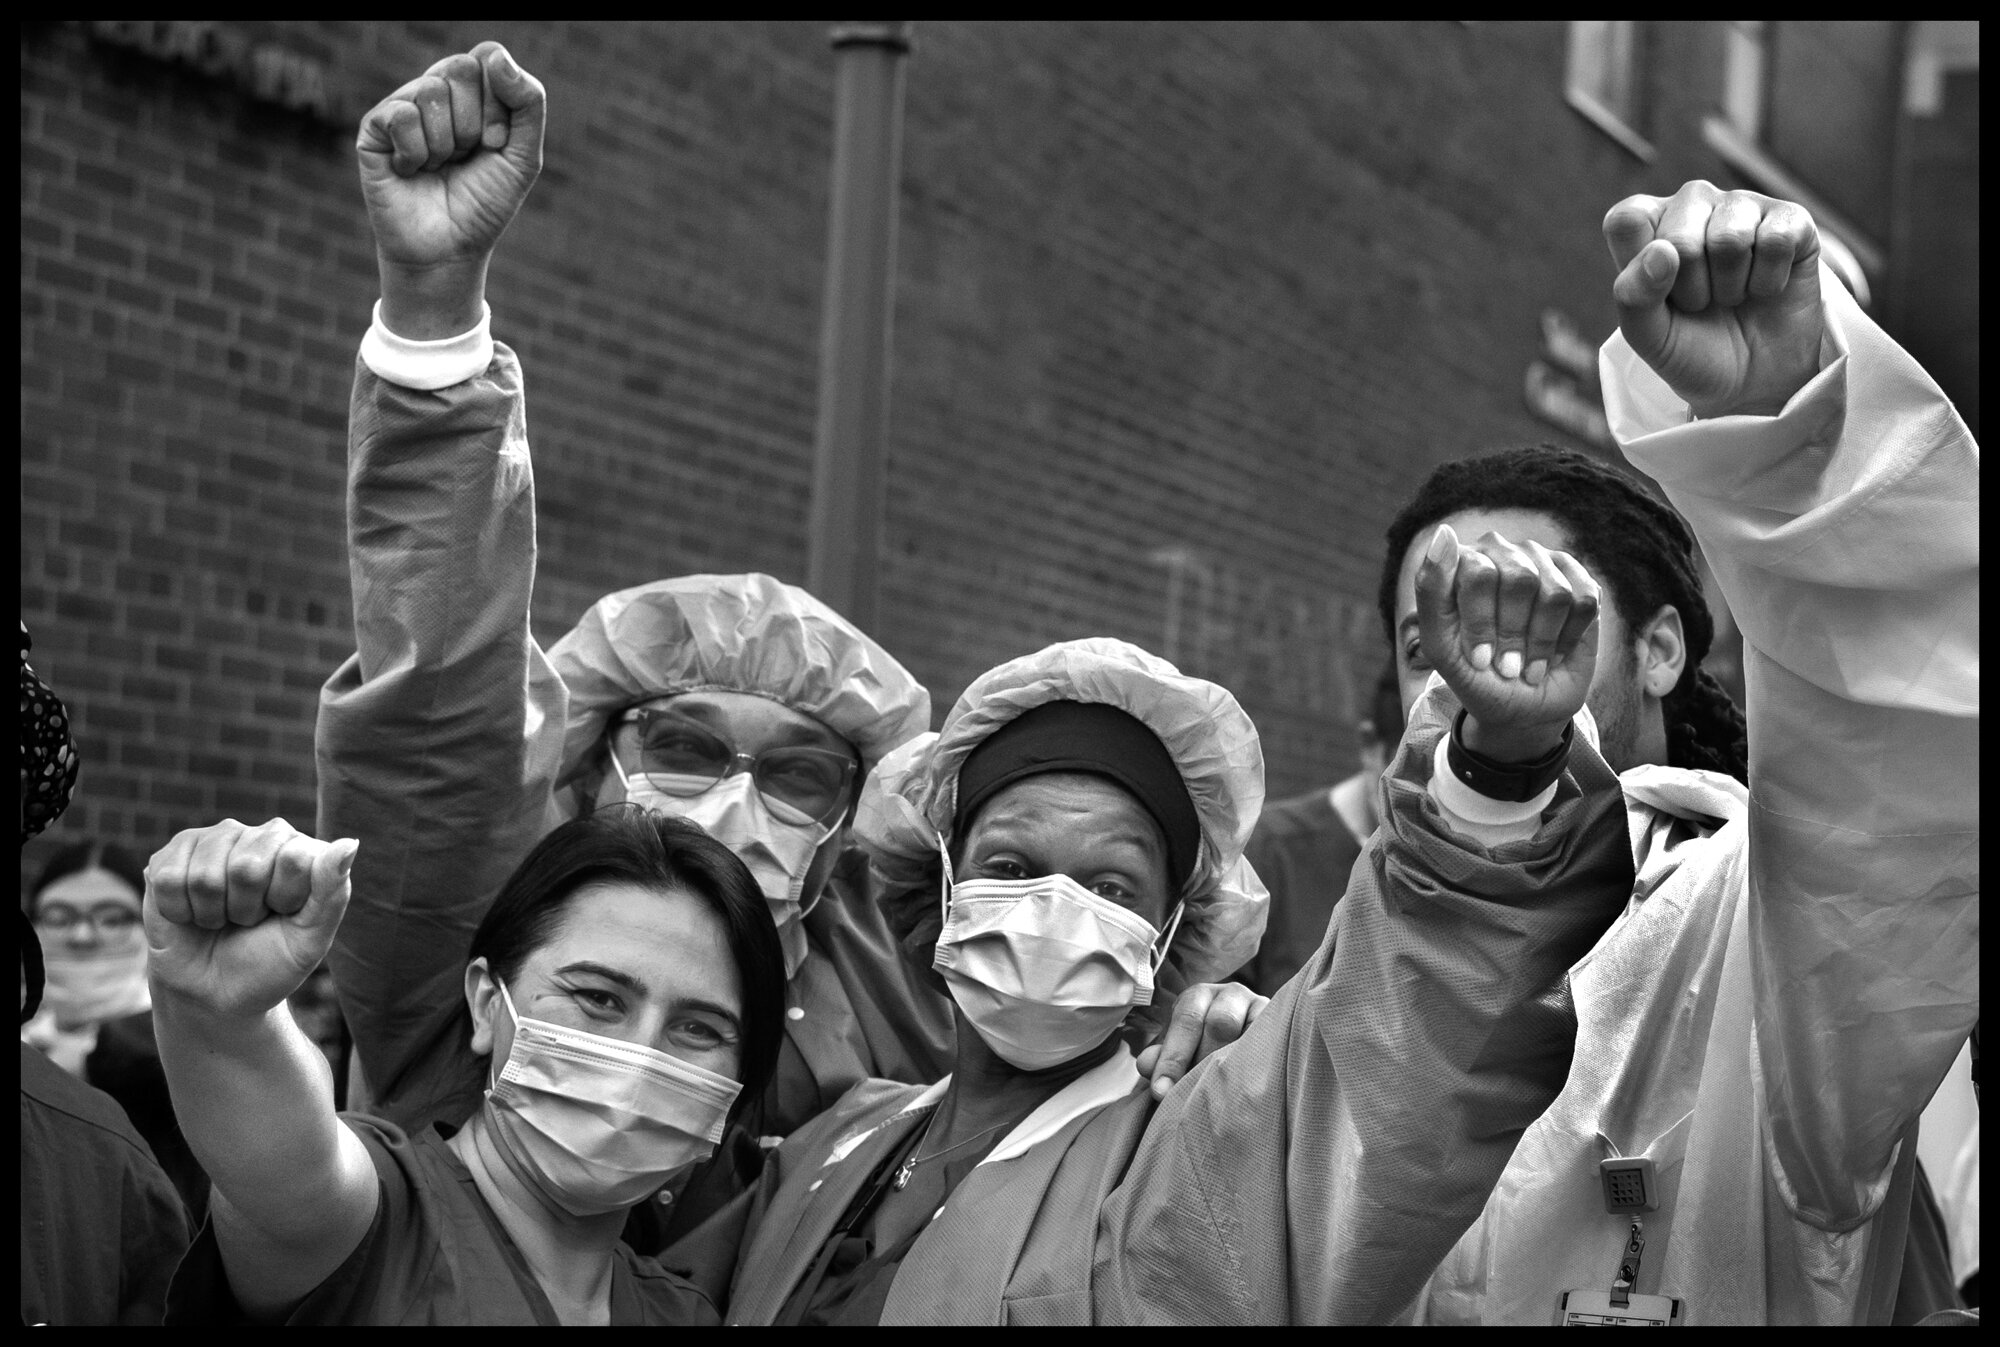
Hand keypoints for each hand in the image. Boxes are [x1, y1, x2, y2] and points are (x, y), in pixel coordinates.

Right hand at [145, 820, 357, 1018]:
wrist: (214, 994)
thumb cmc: (270, 964)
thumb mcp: (310, 939)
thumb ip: (331, 892)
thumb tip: (348, 843)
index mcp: (301, 850)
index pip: (294, 858)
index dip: (283, 900)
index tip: (284, 915)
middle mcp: (259, 835)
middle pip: (246, 867)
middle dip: (245, 909)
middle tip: (247, 921)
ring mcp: (214, 841)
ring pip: (205, 876)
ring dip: (212, 912)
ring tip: (221, 919)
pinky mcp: (170, 856)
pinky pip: (169, 879)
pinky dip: (179, 911)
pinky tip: (190, 914)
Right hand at [356, 42, 545, 333]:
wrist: (449, 250)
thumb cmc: (484, 203)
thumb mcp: (522, 156)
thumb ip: (528, 103)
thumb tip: (495, 55)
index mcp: (470, 93)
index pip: (486, 59)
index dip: (499, 103)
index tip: (497, 143)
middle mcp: (434, 92)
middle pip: (460, 69)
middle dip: (475, 123)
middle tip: (467, 157)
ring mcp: (402, 107)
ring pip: (431, 92)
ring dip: (446, 144)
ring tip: (438, 167)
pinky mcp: (373, 129)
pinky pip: (402, 116)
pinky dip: (417, 152)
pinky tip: (412, 171)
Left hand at [1137, 981, 1269, 1099]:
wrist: (1240, 1042)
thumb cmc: (1202, 1048)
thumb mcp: (1180, 1050)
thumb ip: (1163, 1058)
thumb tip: (1146, 1065)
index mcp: (1198, 997)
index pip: (1186, 1021)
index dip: (1173, 1058)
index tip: (1162, 1092)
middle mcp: (1230, 994)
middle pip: (1220, 1022)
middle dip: (1205, 1060)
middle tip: (1197, 1093)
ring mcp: (1261, 1006)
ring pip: (1250, 1030)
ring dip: (1236, 1062)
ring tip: (1226, 1092)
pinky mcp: (1283, 1022)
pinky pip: (1274, 1039)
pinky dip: (1262, 1060)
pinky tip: (1252, 1083)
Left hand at [1415, 524, 1599, 759]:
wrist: (1521, 708)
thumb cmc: (1475, 676)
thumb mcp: (1441, 645)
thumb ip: (1431, 590)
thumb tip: (1444, 532)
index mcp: (1462, 561)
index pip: (1480, 575)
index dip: (1483, 625)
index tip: (1480, 659)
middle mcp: (1503, 551)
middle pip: (1520, 580)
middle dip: (1514, 634)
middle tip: (1507, 664)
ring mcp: (1543, 561)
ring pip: (1555, 594)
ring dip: (1542, 641)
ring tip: (1529, 661)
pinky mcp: (1579, 581)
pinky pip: (1584, 602)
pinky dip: (1568, 638)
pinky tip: (1554, 651)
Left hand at [1604, 180, 1823, 418]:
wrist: (1751, 379)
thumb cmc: (1690, 348)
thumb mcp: (1648, 335)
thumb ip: (1634, 295)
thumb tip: (1663, 250)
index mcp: (1648, 222)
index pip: (1628, 220)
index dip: (1641, 269)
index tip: (1658, 296)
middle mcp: (1693, 203)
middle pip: (1680, 239)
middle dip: (1691, 289)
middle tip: (1701, 303)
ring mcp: (1743, 205)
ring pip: (1730, 238)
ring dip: (1730, 286)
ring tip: (1731, 296)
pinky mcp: (1791, 218)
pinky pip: (1776, 240)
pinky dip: (1768, 281)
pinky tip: (1765, 287)